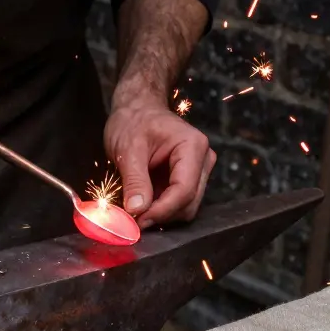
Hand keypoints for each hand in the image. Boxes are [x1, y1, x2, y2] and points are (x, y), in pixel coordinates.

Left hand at [104, 101, 215, 228]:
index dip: (162, 210)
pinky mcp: (188, 180)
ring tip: (135, 208)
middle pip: (188, 202)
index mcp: (193, 146)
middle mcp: (202, 160)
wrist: (137, 110)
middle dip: (161, 214)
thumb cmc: (134, 121)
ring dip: (160, 214)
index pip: (184, 189)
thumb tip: (137, 210)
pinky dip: (159, 209)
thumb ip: (134, 180)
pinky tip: (142, 204)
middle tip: (132, 219)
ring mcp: (197, 172)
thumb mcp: (128, 149)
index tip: (138, 220)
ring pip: (185, 208)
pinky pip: (177, 204)